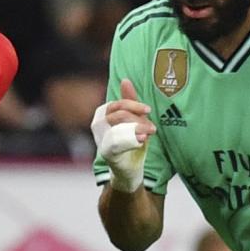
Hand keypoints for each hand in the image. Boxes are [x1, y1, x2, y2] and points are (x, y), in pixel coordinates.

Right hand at [92, 78, 155, 192]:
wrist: (130, 170)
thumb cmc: (131, 143)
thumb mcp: (134, 120)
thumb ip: (130, 102)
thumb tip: (125, 80)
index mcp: (102, 114)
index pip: (117, 104)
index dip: (133, 105)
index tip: (148, 110)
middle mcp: (97, 126)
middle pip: (118, 114)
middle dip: (137, 118)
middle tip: (152, 125)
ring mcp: (100, 140)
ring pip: (118, 127)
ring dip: (137, 128)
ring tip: (148, 133)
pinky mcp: (106, 153)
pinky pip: (117, 142)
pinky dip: (131, 140)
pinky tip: (142, 140)